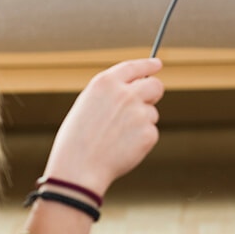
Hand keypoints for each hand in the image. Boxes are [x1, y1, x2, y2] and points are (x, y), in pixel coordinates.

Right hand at [44, 58, 164, 197]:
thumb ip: (111, 94)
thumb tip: (136, 91)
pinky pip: (151, 132)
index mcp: (105, 83)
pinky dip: (141, 141)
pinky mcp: (148, 133)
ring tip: (117, 138)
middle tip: (147, 103)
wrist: (78, 169)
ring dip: (141, 122)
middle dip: (154, 93)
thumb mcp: (87, 105)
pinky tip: (122, 149)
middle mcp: (125, 94)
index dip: (148, 65)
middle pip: (155, 86)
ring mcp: (139, 113)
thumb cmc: (77, 140)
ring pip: (151, 113)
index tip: (157, 64)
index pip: (134, 66)